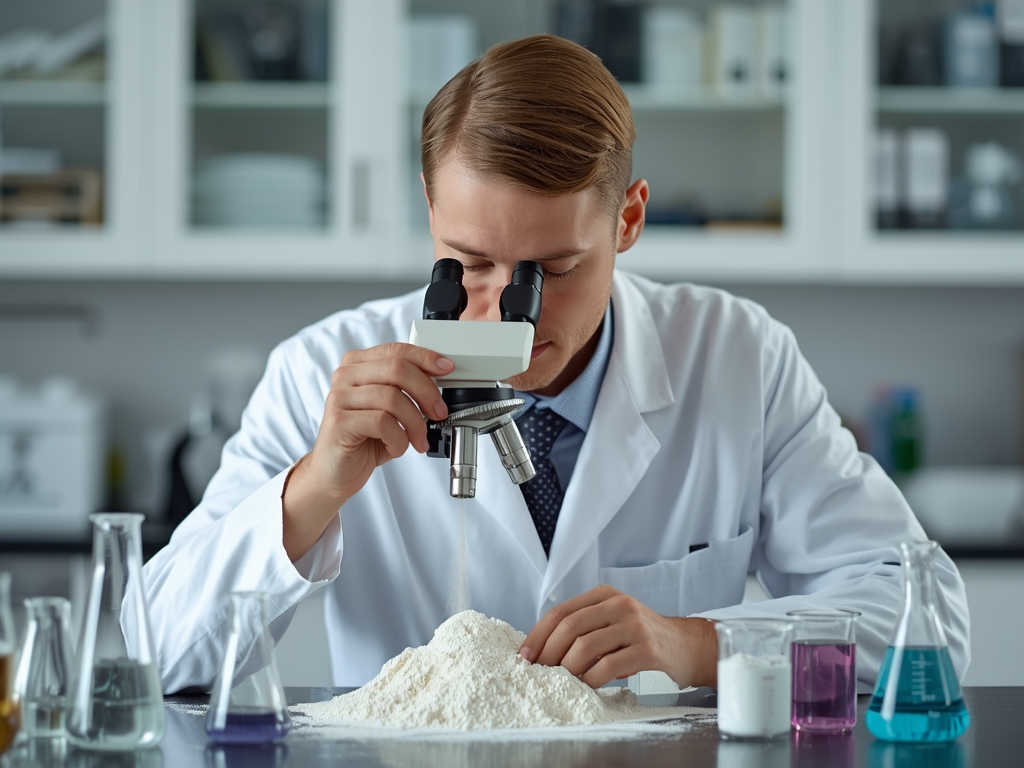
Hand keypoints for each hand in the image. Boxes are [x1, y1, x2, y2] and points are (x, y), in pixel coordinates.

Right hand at [282, 343, 452, 560]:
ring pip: (393, 398)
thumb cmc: (365, 439)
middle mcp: (345, 376)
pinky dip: (399, 438)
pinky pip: (382, 423)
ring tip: (417, 439)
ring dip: (415, 423)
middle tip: (439, 413)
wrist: (335, 472)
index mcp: (358, 365)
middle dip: (427, 392)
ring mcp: (339, 398)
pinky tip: (396, 447)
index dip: (425, 358)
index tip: (447, 369)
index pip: (396, 350)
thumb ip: (406, 389)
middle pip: (397, 369)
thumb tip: (439, 379)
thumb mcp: (390, 409)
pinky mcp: (339, 422)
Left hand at [517, 586, 717, 689]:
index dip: (538, 635)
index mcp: (604, 595)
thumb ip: (584, 627)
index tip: (524, 655)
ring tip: (565, 680)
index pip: (560, 611)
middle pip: (569, 626)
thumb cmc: (642, 637)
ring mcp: (634, 625)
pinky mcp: (647, 649)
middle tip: (540, 671)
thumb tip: (541, 649)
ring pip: (585, 646)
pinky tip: (589, 685)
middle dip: (548, 652)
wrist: (687, 646)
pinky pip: (608, 666)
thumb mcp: (613, 621)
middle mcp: (619, 605)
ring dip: (568, 668)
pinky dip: (592, 679)